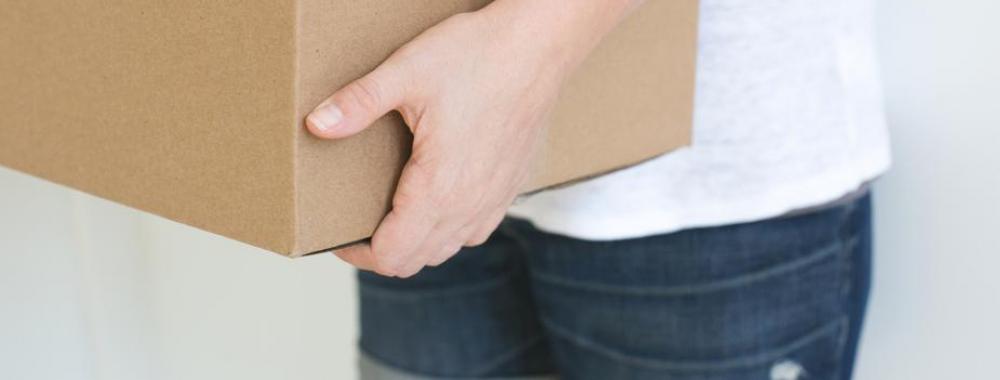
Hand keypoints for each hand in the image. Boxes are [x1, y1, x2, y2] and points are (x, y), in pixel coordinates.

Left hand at [307, 0, 638, 276]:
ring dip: (416, 242)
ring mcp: (494, 200)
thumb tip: (317, 124)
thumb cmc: (479, 56)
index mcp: (439, 188)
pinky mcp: (510, 188)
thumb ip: (358, 104)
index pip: (392, 256)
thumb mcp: (406, 73)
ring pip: (447, 249)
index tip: (340, 232)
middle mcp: (469, 205)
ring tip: (392, 213)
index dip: (357, 253)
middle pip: (416, 261)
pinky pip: (474, 231)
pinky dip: (448, 229)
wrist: (539, 46)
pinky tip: (437, 199)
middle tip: (357, 222)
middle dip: (381, 250)